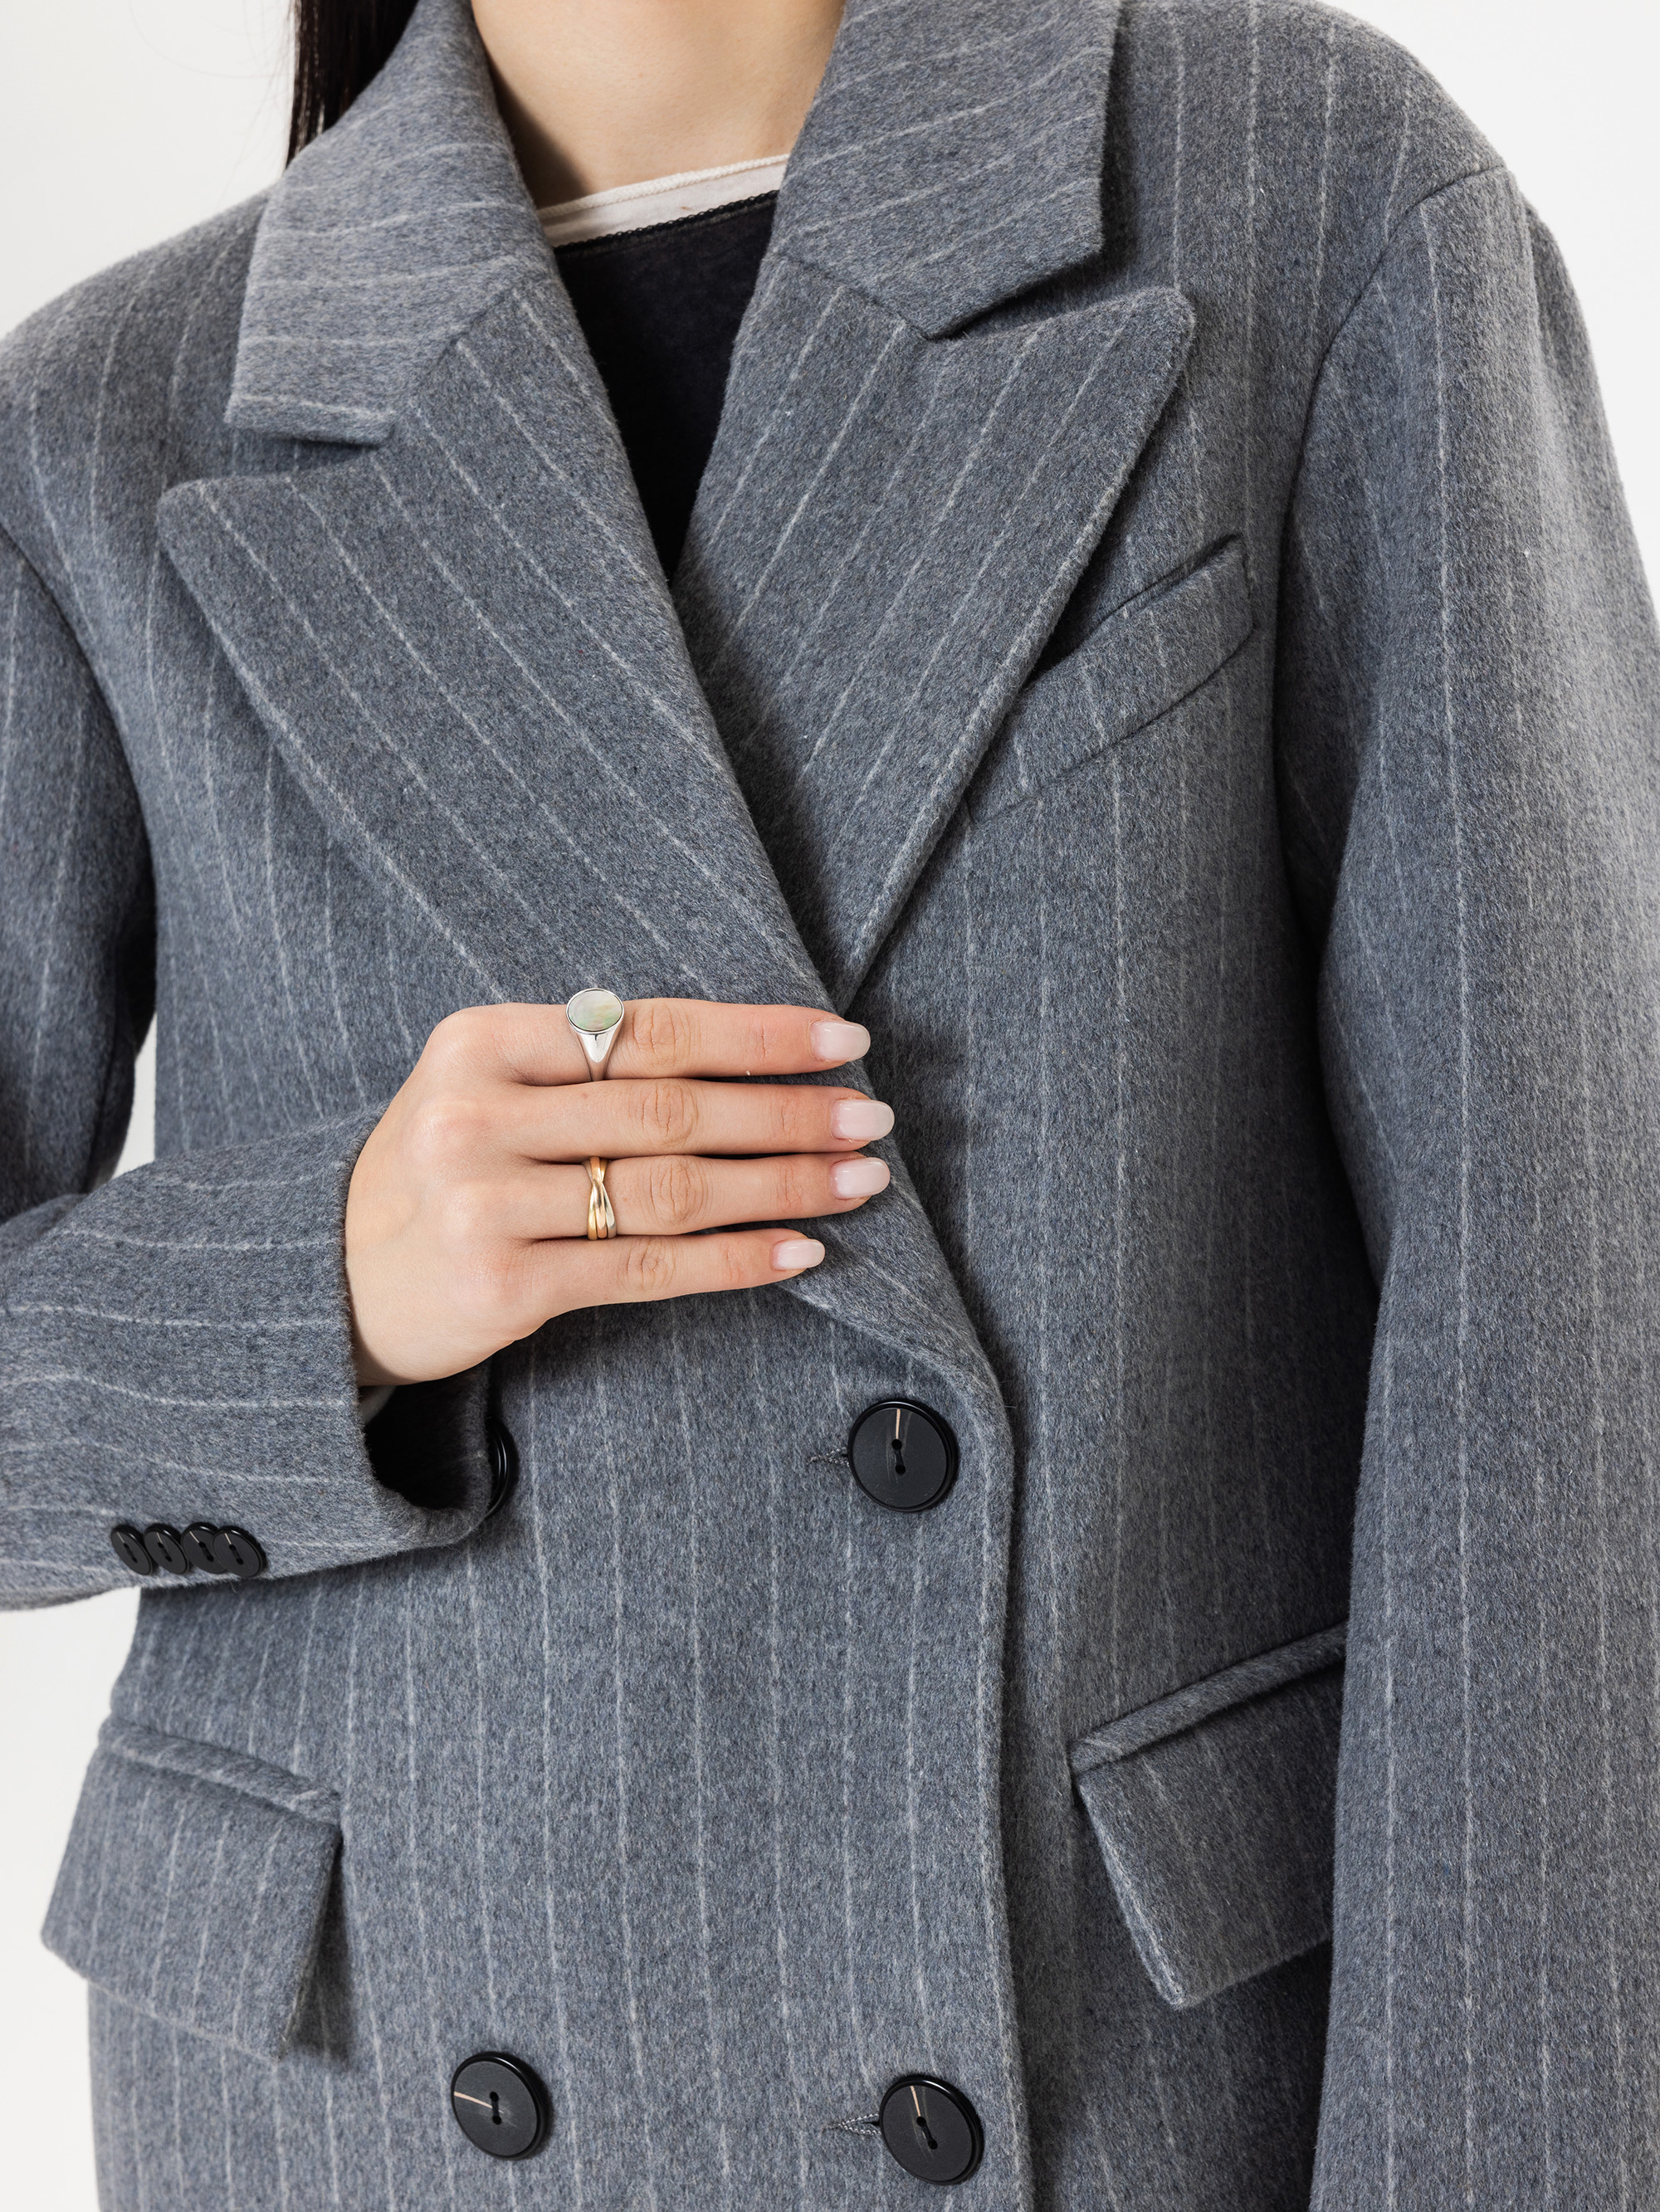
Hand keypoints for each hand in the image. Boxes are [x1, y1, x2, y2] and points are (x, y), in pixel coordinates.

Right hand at [344, 998, 890, 1384]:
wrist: (333, 1276)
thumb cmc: (444, 1172)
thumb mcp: (486, 1087)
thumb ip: (586, 1064)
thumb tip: (748, 1059)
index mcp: (482, 1040)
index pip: (649, 1028)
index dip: (757, 1034)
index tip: (841, 1039)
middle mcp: (478, 1114)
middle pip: (672, 1109)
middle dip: (788, 1113)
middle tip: (870, 1118)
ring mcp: (486, 1203)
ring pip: (670, 1190)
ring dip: (781, 1186)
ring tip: (856, 1181)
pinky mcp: (502, 1286)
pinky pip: (647, 1269)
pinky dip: (734, 1260)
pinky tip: (798, 1251)